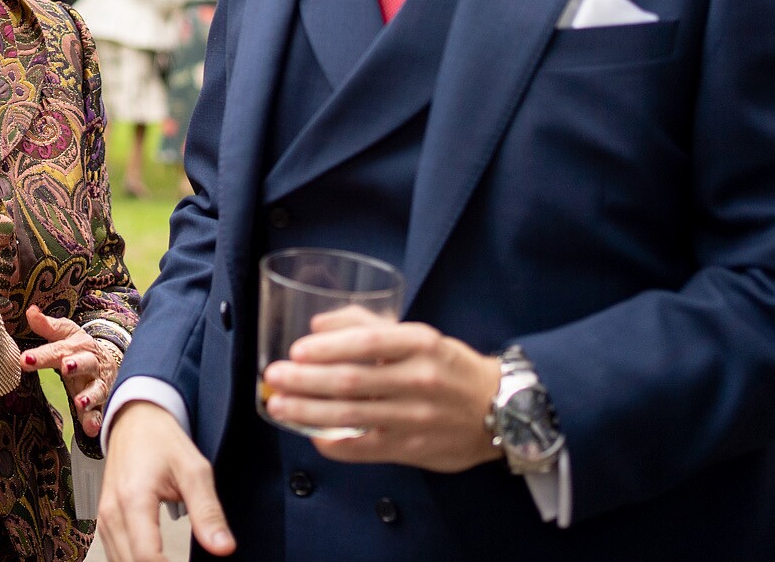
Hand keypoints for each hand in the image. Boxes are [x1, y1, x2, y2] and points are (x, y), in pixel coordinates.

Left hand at [18, 305, 119, 438]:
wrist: (111, 362)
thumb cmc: (81, 349)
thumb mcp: (66, 334)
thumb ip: (47, 326)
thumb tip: (30, 311)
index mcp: (77, 347)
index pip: (57, 349)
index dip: (41, 354)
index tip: (24, 359)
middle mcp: (89, 364)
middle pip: (84, 363)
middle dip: (77, 365)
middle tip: (65, 367)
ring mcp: (98, 384)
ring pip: (96, 390)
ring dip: (89, 396)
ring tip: (80, 402)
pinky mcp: (102, 403)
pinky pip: (100, 412)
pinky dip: (96, 420)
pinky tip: (91, 429)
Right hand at [97, 400, 233, 560]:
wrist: (135, 419)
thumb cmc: (162, 440)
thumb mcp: (194, 470)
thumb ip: (208, 512)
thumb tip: (223, 548)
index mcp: (134, 498)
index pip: (146, 557)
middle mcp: (112, 512)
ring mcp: (104, 518)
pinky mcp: (104, 521)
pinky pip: (115, 555)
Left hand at [261, 312, 502, 471]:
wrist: (500, 410)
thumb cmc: (448, 366)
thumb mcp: (418, 335)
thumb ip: (368, 325)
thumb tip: (316, 326)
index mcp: (420, 343)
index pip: (367, 342)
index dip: (328, 347)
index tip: (296, 350)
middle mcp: (420, 379)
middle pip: (352, 381)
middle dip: (306, 380)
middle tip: (274, 377)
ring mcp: (416, 418)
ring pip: (353, 416)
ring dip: (309, 412)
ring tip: (278, 406)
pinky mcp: (413, 449)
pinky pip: (365, 449)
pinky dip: (335, 443)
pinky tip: (311, 436)